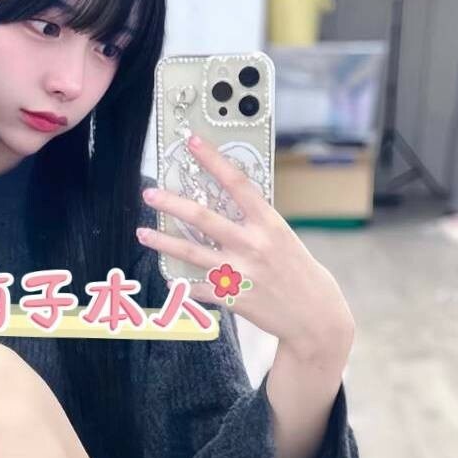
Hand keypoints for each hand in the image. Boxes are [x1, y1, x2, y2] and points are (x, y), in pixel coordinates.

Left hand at [138, 133, 355, 360]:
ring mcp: (240, 272)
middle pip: (202, 218)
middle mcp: (252, 244)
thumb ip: (254, 223)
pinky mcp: (232, 297)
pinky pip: (198, 288)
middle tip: (149, 193)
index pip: (236, 183)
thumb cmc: (297, 271)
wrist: (314, 315)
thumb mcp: (282, 237)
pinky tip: (172, 280)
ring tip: (142, 233)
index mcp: (268, 223)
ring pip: (190, 253)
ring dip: (162, 242)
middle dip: (171, 203)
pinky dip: (183, 285)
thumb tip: (224, 204)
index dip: (213, 160)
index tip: (192, 142)